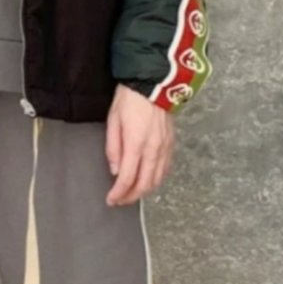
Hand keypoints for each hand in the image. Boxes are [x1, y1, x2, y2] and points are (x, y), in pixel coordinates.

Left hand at [105, 83, 174, 205]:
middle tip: (120, 201)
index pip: (127, 178)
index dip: (118, 193)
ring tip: (132, 194)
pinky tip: (149, 180)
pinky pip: (166, 169)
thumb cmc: (131, 99)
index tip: (111, 199)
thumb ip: (113, 147)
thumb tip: (115, 170)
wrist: (154, 83)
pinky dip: (156, 179)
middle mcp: (153, 149)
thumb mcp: (113, 121)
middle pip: (144, 184)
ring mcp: (165, 147)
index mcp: (136, 144)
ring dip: (145, 191)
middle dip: (131, 197)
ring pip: (157, 179)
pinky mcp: (171, 143)